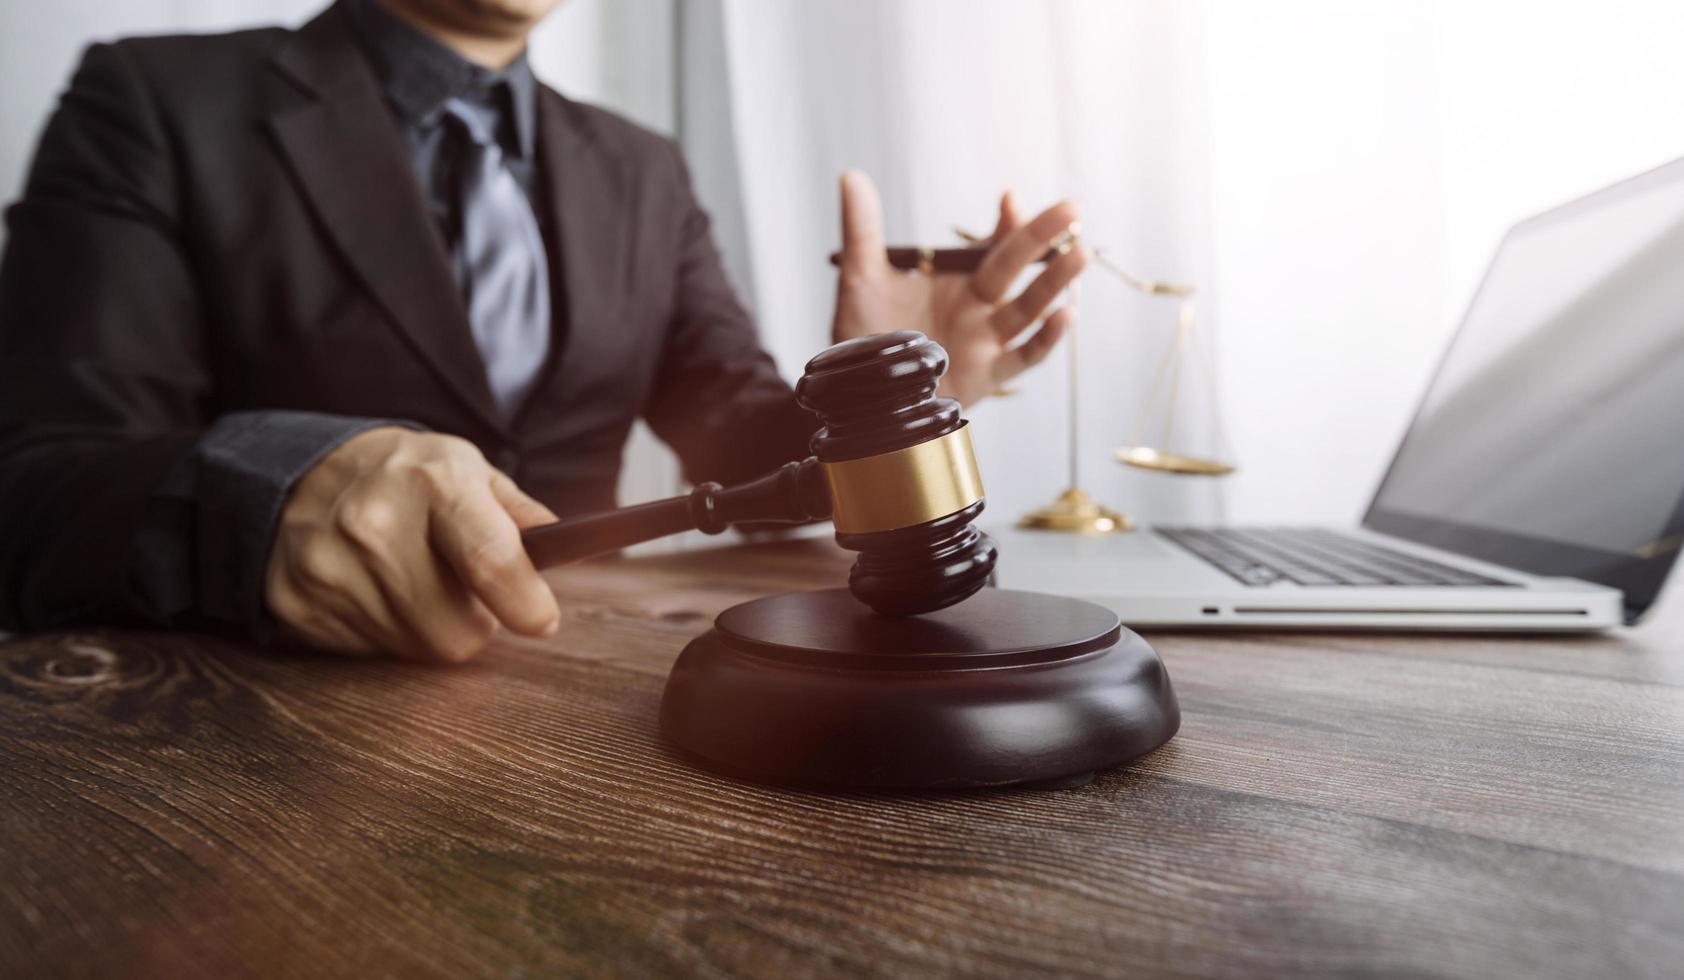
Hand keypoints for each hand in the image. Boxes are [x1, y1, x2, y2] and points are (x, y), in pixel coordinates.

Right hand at [265, 427, 560, 661]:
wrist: (300, 476)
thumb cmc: (406, 476)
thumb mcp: (467, 469)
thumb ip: (518, 512)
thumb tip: (562, 545)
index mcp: (432, 482)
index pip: (491, 561)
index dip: (526, 602)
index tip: (542, 619)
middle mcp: (375, 525)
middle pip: (458, 631)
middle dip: (475, 620)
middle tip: (462, 586)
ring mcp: (331, 569)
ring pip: (419, 649)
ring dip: (431, 628)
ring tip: (414, 580)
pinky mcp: (300, 605)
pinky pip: (373, 652)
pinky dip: (387, 631)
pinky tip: (376, 589)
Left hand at [830, 170, 1089, 406]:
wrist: (859, 394)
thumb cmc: (865, 340)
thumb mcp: (860, 280)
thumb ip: (862, 230)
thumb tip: (851, 176)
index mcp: (956, 282)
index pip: (992, 247)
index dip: (1007, 223)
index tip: (1010, 199)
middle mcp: (978, 309)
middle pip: (1017, 269)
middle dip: (1043, 239)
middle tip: (1072, 209)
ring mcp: (986, 342)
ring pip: (1029, 308)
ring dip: (1055, 281)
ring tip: (1079, 254)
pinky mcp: (986, 376)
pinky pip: (1023, 357)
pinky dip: (1046, 339)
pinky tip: (1064, 316)